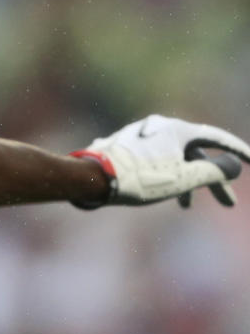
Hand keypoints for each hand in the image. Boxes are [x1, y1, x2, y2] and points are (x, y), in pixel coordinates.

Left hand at [72, 115, 249, 207]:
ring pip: (174, 158)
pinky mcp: (128, 144)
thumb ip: (214, 171)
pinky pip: (156, 160)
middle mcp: (159, 126)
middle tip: (228, 205)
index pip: (215, 137)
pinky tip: (159, 193)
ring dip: (186, 182)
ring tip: (186, 207)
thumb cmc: (144, 178)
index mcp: (176, 128)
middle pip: (195, 153)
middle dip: (213, 179)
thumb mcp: (186, 178)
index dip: (237, 150)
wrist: (96, 176)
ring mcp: (142, 134)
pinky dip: (166, 177)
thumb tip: (235, 165)